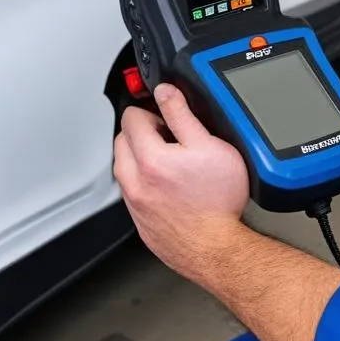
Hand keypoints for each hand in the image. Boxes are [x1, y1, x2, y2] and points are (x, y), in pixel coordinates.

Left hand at [114, 84, 249, 285]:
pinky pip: (133, 192)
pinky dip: (145, 182)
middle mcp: (135, 182)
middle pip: (121, 141)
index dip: (152, 110)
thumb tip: (166, 92)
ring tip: (171, 160)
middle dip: (142, 132)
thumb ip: (183, 115)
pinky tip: (171, 186)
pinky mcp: (140, 223)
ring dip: (140, 156)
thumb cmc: (218, 202)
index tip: (167, 115)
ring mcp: (135, 205)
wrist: (216, 248)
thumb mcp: (210, 145)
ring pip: (124, 167)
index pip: (131, 117)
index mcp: (150, 159)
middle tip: (170, 136)